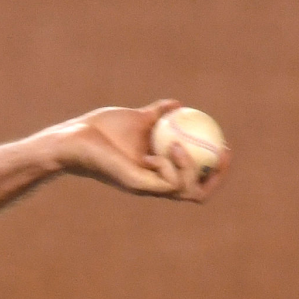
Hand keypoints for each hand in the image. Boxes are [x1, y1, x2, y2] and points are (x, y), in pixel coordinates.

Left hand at [44, 99, 229, 202]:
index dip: (216, 170)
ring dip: (191, 168)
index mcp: (158, 172)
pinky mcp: (137, 185)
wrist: (74, 138)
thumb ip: (158, 114)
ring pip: (186, 191)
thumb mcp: (137, 118)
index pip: (194, 180)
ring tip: (179, 145)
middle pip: (198, 194)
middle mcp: (154, 184)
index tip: (224, 146)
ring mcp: (146, 187)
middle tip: (222, 151)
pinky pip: (167, 184)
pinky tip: (166, 149)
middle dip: (217, 177)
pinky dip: (172, 167)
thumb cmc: (100, 130)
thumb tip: (178, 104)